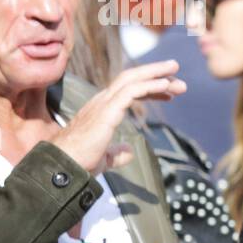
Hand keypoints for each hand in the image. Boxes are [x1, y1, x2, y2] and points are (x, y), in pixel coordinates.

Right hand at [50, 61, 186, 176]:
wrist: (64, 167)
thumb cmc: (79, 162)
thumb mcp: (104, 157)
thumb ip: (116, 153)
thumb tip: (128, 151)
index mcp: (102, 110)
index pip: (128, 91)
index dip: (149, 89)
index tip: (168, 93)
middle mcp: (102, 102)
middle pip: (131, 79)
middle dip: (155, 75)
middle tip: (177, 76)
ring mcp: (103, 105)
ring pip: (132, 80)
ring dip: (157, 76)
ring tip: (177, 76)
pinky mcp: (106, 112)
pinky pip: (131, 92)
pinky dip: (149, 86)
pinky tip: (165, 87)